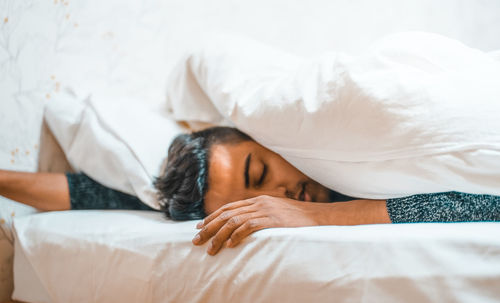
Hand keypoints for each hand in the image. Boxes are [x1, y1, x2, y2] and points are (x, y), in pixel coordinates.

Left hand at [192, 195, 324, 254]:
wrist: (318, 216)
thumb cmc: (297, 218)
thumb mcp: (276, 213)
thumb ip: (260, 215)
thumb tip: (243, 227)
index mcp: (257, 200)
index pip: (228, 207)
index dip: (212, 217)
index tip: (199, 227)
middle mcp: (258, 203)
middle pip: (226, 214)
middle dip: (209, 227)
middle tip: (196, 240)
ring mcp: (265, 210)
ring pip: (234, 221)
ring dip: (219, 236)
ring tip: (210, 249)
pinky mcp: (272, 220)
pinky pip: (249, 226)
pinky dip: (237, 236)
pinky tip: (229, 245)